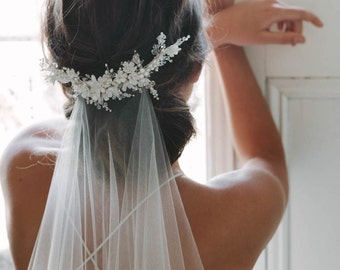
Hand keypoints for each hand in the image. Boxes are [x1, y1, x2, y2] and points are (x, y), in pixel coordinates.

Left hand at [207, 0, 322, 47]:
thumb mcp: (263, 39)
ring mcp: (265, 1)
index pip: (300, 13)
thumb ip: (284, 39)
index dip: (312, 19)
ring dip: (288, 24)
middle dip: (296, 28)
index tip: (320, 25)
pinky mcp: (260, 2)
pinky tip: (274, 29)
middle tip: (293, 43)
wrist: (221, 24)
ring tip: (282, 37)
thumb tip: (301, 39)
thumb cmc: (238, 32)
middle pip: (293, 13)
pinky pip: (276, 9)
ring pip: (285, 12)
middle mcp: (271, 2)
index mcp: (273, 11)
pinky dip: (279, 19)